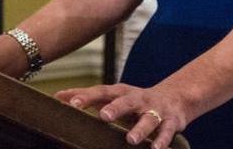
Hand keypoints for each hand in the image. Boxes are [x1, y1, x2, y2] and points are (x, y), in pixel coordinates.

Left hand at [56, 83, 188, 148]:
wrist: (175, 98)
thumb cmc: (135, 101)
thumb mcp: (113, 96)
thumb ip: (88, 97)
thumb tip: (57, 96)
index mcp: (121, 93)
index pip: (102, 92)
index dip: (87, 96)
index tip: (71, 103)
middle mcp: (138, 99)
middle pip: (126, 101)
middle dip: (115, 108)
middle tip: (103, 116)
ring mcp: (155, 110)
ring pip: (148, 119)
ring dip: (140, 129)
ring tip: (131, 139)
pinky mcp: (171, 122)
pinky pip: (166, 131)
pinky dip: (162, 140)